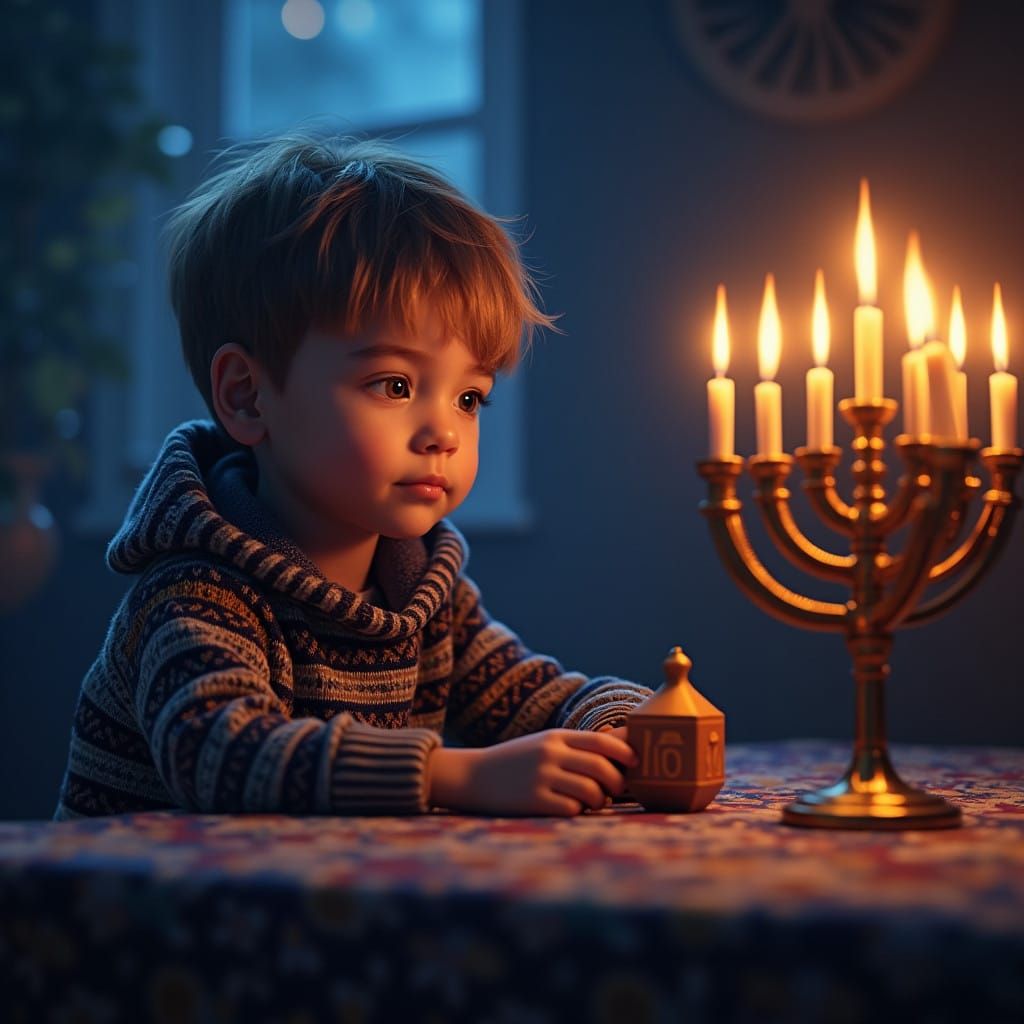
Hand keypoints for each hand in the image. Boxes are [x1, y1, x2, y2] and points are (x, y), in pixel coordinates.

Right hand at [427, 729, 638, 815]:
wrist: (473, 776)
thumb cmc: (517, 761)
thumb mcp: (545, 744)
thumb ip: (578, 746)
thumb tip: (622, 747)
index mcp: (556, 737)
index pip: (600, 740)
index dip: (624, 752)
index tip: (635, 762)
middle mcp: (550, 754)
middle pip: (601, 767)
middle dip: (616, 782)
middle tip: (614, 790)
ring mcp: (541, 777)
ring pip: (591, 792)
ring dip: (598, 800)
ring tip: (591, 801)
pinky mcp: (533, 801)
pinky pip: (571, 809)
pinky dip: (577, 811)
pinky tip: (569, 808)